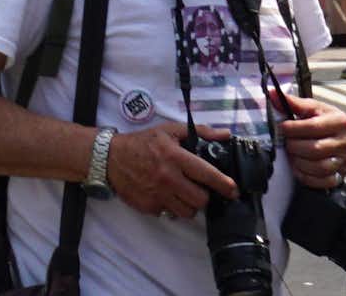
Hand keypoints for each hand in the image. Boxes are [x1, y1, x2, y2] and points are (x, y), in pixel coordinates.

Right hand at [102, 122, 246, 221]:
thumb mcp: (169, 131)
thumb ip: (199, 132)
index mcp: (174, 156)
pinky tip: (165, 194)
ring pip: (187, 212)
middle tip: (198, 187)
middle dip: (203, 196)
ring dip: (188, 204)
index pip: (205, 174)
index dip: (223, 184)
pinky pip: (169, 214)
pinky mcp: (150, 208)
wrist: (111, 158)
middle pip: (200, 200)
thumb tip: (225, 134)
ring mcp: (158, 195)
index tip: (233, 190)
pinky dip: (171, 206)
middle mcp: (167, 178)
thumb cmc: (143, 143)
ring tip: (182, 192)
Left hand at [274, 93, 345, 189]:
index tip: (282, 128)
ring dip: (299, 162)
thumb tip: (272, 94)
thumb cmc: (323, 120)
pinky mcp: (341, 175)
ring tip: (291, 154)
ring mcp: (345, 161)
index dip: (294, 129)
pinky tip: (298, 167)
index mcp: (340, 121)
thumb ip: (293, 102)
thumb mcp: (312, 107)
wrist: (339, 135)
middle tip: (285, 142)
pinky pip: (322, 182)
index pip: (314, 127)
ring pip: (319, 167)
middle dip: (295, 147)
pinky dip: (306, 176)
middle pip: (316, 149)